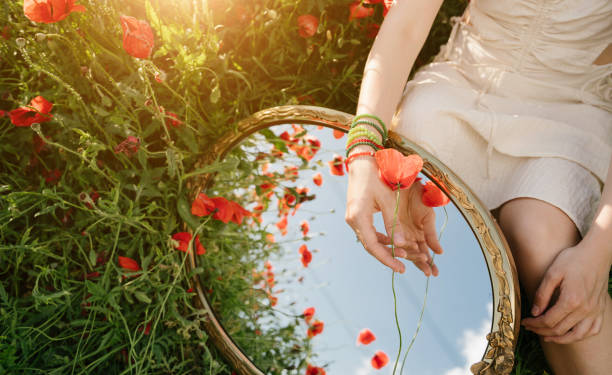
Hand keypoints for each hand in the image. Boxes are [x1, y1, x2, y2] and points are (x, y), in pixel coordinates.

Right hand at [345, 152, 442, 275]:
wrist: (362, 161)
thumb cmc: (377, 176)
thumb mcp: (388, 200)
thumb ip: (394, 223)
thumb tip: (402, 245)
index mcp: (359, 217)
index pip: (373, 246)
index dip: (387, 259)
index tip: (401, 268)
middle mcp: (352, 220)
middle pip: (369, 246)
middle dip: (387, 257)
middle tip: (403, 267)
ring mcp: (352, 218)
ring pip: (368, 240)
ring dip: (384, 248)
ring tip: (402, 255)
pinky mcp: (355, 214)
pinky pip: (367, 232)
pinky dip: (380, 239)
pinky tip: (393, 242)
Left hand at [521, 243, 610, 343]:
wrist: (597, 253)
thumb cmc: (573, 259)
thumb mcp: (552, 273)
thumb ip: (542, 294)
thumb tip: (534, 312)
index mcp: (571, 300)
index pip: (548, 320)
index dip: (534, 324)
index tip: (525, 322)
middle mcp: (585, 309)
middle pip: (560, 329)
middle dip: (542, 331)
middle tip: (530, 328)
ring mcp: (595, 311)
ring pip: (578, 335)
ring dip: (560, 339)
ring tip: (547, 336)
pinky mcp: (601, 309)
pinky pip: (593, 330)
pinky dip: (581, 336)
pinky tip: (571, 334)